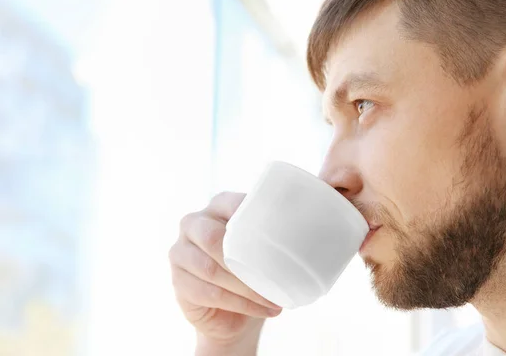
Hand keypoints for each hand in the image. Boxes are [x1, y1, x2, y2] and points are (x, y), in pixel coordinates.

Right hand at [169, 192, 281, 350]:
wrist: (233, 311)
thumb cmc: (254, 267)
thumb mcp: (266, 242)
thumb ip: (283, 221)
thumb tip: (327, 195)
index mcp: (216, 205)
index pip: (230, 203)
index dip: (251, 216)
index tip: (278, 234)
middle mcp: (192, 224)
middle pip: (212, 237)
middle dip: (245, 260)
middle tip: (277, 277)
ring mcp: (180, 253)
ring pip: (211, 269)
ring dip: (247, 287)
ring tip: (275, 299)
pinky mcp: (178, 282)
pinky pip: (209, 293)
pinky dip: (241, 304)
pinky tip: (263, 309)